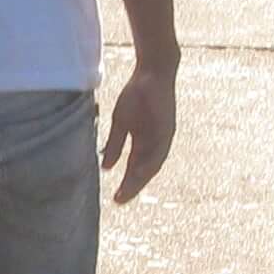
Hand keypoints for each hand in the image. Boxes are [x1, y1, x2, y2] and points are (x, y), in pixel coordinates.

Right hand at [103, 61, 175, 203]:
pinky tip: (140, 171)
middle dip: (132, 186)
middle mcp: (155, 144)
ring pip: (153, 163)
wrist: (152, 73)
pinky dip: (150, 161)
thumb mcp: (121, 122)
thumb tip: (105, 166)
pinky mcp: (167, 127)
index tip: (114, 198)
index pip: (135, 168)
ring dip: (141, 178)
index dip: (126, 184)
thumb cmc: (136, 95)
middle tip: (119, 201)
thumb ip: (115, 144)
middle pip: (144, 171)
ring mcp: (162, 137)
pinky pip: (159, 149)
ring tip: (128, 191)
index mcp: (144, 143)